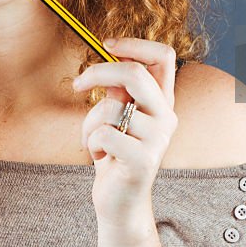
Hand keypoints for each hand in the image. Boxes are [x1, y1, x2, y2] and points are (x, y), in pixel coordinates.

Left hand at [72, 37, 178, 226]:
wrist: (121, 202)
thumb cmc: (115, 154)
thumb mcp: (118, 115)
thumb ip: (120, 88)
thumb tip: (111, 55)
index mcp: (162, 100)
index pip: (164, 56)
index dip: (135, 44)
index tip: (107, 45)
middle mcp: (166, 116)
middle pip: (135, 73)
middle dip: (99, 72)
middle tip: (78, 84)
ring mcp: (158, 138)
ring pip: (111, 107)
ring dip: (89, 122)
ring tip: (93, 140)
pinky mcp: (143, 160)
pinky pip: (104, 134)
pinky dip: (91, 143)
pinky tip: (100, 157)